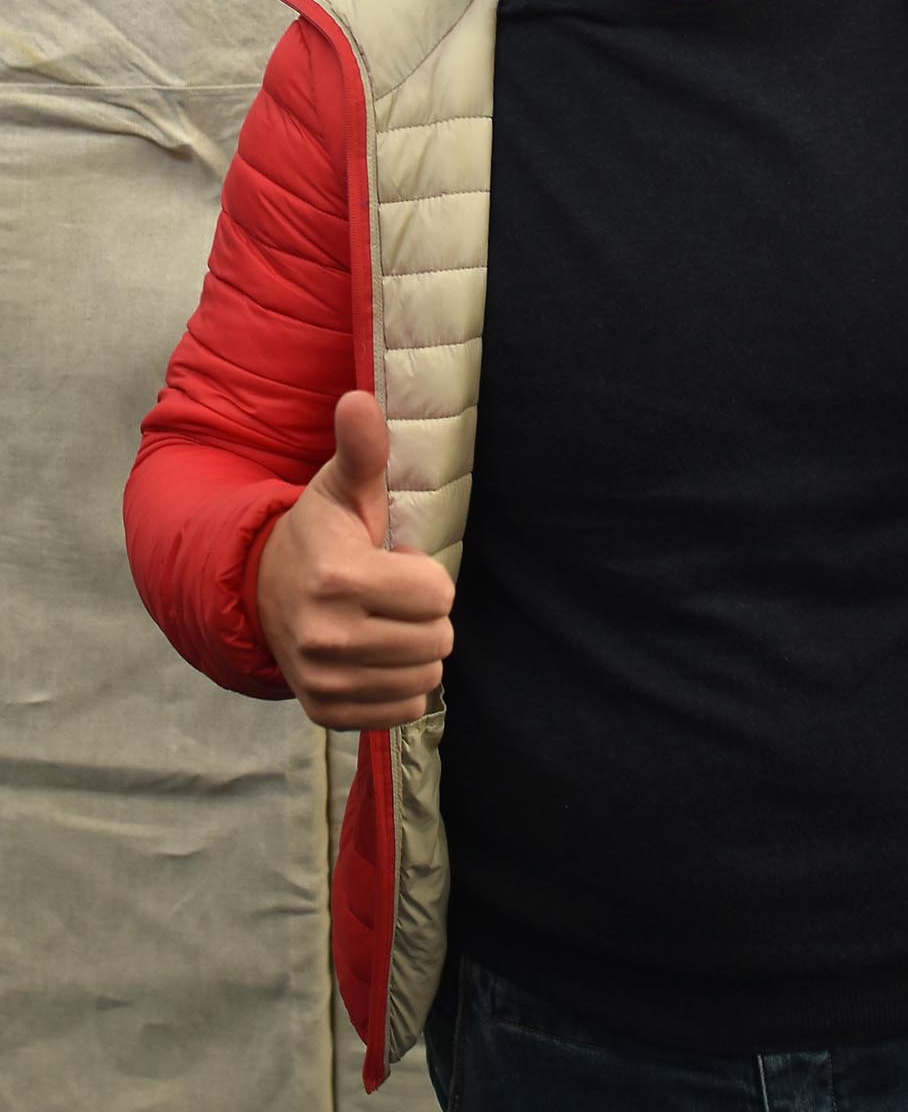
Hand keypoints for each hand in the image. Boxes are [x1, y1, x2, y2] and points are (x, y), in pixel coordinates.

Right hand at [256, 390, 455, 730]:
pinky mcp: (326, 711)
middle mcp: (327, 637)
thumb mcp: (342, 487)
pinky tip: (375, 656)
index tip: (395, 562)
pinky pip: (404, 710)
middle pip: (438, 640)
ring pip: (426, 678)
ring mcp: (324, 680)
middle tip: (391, 596)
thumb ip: (362, 449)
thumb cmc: (321, 533)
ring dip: (416, 650)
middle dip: (426, 614)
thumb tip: (358, 399)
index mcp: (339, 579)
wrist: (264, 591)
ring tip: (382, 623)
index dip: (426, 575)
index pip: (437, 594)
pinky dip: (401, 686)